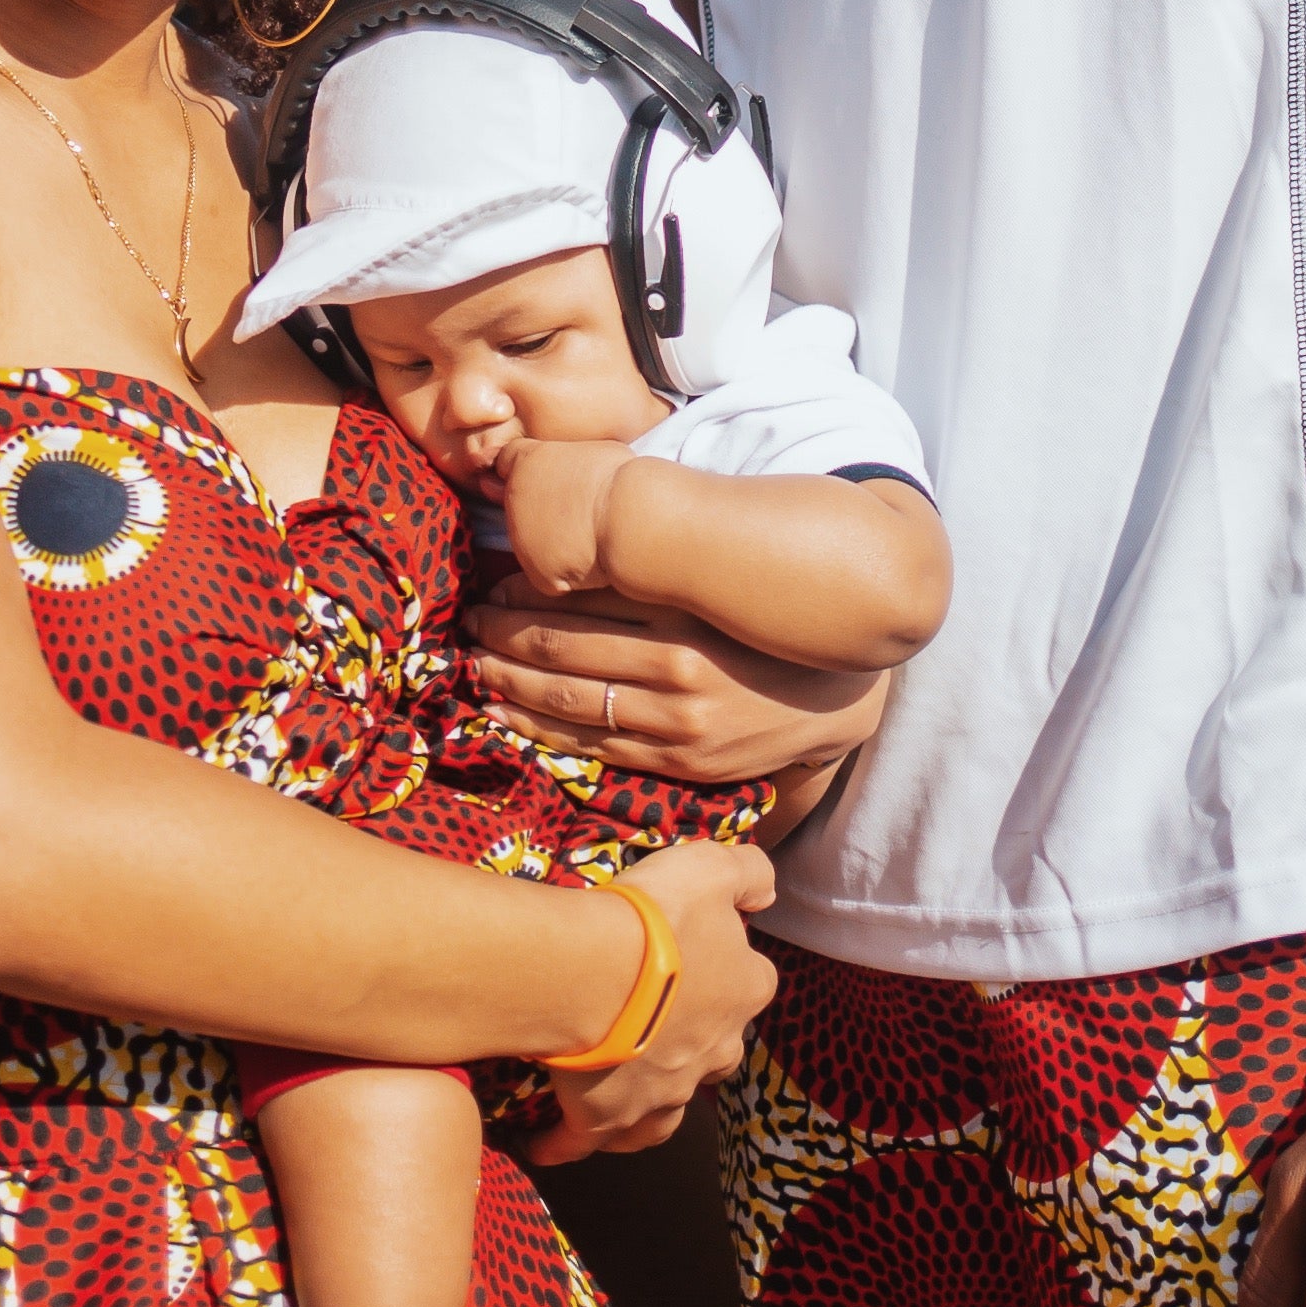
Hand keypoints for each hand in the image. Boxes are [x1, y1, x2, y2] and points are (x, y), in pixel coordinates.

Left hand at [461, 580, 888, 803]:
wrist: (835, 700)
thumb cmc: (766, 631)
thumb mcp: (720, 586)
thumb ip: (660, 567)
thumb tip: (581, 545)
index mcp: (687, 609)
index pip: (584, 597)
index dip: (527, 593)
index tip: (494, 586)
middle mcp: (680, 665)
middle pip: (566, 647)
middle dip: (505, 635)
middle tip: (469, 623)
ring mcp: (679, 719)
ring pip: (570, 698)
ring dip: (512, 680)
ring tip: (476, 665)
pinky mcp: (681, 761)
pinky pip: (594, 744)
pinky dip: (541, 729)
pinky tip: (506, 712)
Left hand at [497, 435, 633, 594]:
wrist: (628, 519)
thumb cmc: (620, 480)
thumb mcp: (593, 451)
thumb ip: (563, 455)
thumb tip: (556, 462)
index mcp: (527, 462)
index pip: (506, 461)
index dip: (526, 470)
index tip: (545, 478)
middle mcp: (515, 499)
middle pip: (520, 505)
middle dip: (542, 509)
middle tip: (578, 511)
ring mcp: (522, 538)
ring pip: (534, 541)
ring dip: (555, 540)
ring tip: (590, 535)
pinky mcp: (537, 571)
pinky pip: (550, 573)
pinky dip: (567, 571)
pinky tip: (590, 560)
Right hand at [526, 837, 778, 1165]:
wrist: (591, 973)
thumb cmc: (655, 918)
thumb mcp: (710, 869)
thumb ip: (749, 872)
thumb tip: (766, 895)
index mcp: (742, 989)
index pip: (752, 981)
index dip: (728, 969)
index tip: (700, 959)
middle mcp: (715, 1050)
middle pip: (716, 1052)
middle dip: (696, 1041)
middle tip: (658, 1021)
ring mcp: (665, 1093)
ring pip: (666, 1110)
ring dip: (651, 1103)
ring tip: (624, 1091)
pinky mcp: (611, 1117)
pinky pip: (590, 1140)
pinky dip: (568, 1142)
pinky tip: (546, 1141)